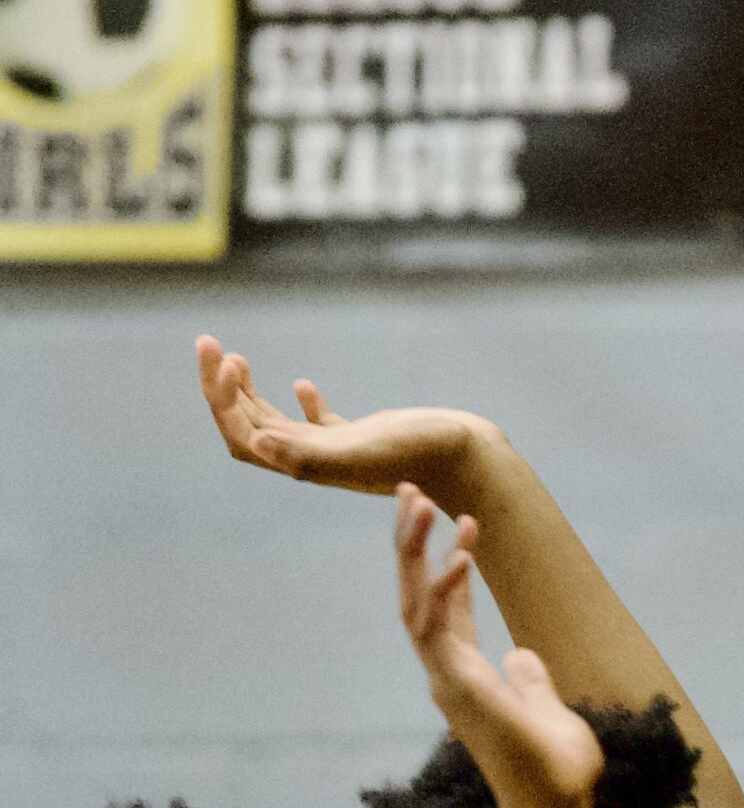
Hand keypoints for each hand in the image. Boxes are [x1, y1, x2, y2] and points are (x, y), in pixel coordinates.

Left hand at [196, 336, 495, 506]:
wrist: (469, 462)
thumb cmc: (420, 456)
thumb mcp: (361, 449)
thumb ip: (310, 454)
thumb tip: (257, 444)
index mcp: (308, 465)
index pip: (243, 436)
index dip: (222, 400)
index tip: (226, 358)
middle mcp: (316, 460)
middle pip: (250, 428)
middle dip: (222, 388)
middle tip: (209, 342)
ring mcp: (338, 450)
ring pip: (277, 424)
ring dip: (249, 392)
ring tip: (234, 358)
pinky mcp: (363, 439)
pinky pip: (320, 424)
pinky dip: (303, 402)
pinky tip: (301, 383)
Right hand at [395, 486, 602, 807]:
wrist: (555, 803)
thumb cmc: (555, 769)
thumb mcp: (546, 709)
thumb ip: (530, 682)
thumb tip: (521, 656)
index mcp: (468, 676)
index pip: (448, 611)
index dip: (448, 566)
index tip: (459, 524)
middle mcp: (448, 674)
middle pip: (416, 596)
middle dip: (411, 544)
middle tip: (411, 492)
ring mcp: (446, 679)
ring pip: (412, 602)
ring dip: (412, 550)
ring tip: (416, 500)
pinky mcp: (455, 685)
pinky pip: (434, 627)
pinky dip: (443, 588)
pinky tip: (457, 553)